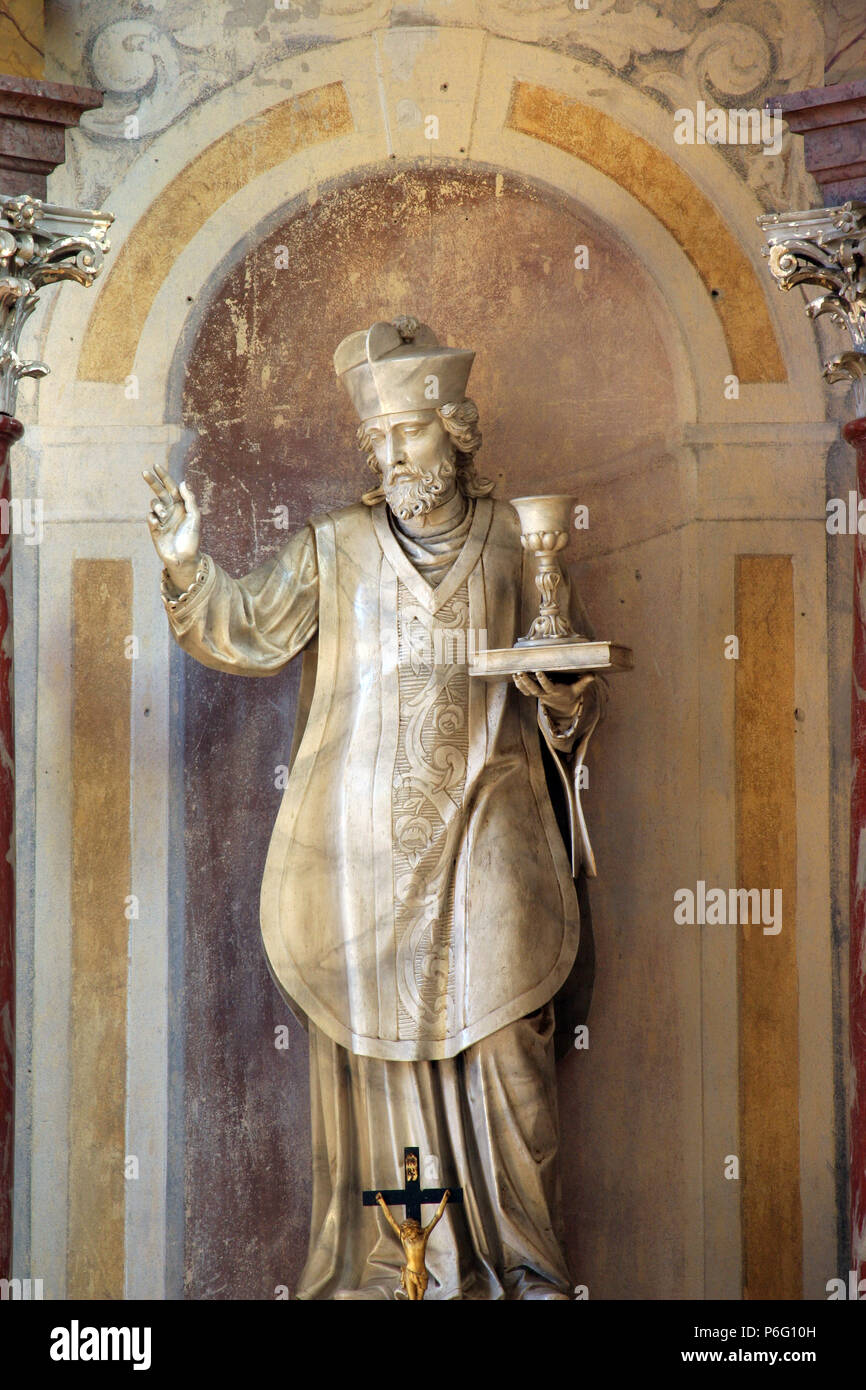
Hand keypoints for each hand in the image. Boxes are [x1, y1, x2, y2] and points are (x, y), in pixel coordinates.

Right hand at [143, 463, 201, 588]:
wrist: (185, 559)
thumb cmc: (192, 539)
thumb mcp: (195, 518)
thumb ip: (190, 500)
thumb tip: (182, 482)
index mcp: (181, 505)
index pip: (171, 487)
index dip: (164, 476)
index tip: (156, 466)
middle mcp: (171, 510)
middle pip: (159, 492)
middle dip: (152, 482)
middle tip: (144, 472)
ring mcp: (162, 519)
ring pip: (154, 504)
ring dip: (158, 506)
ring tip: (163, 515)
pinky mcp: (154, 529)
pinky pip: (150, 517)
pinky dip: (153, 517)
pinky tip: (157, 522)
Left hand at [513, 671, 594, 720]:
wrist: (563, 704)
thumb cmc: (570, 692)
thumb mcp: (578, 688)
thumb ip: (584, 681)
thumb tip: (593, 675)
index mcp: (555, 692)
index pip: (548, 687)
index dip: (543, 680)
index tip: (539, 672)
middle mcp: (545, 694)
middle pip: (534, 690)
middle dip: (527, 682)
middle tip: (521, 672)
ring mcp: (539, 694)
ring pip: (527, 691)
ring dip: (521, 683)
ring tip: (516, 673)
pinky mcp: (534, 693)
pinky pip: (525, 691)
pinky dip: (519, 685)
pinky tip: (515, 676)